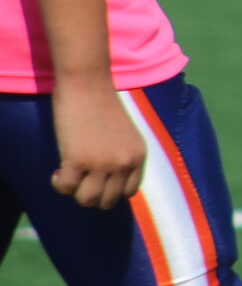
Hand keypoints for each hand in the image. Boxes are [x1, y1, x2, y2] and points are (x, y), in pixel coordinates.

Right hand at [51, 79, 145, 209]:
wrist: (88, 85)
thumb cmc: (103, 106)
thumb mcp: (124, 135)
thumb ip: (122, 157)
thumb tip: (107, 185)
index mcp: (139, 155)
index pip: (130, 192)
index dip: (111, 190)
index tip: (98, 180)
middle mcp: (124, 163)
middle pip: (108, 201)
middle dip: (91, 194)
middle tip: (81, 178)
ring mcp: (102, 163)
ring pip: (87, 201)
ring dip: (75, 191)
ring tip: (70, 174)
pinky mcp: (78, 161)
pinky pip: (65, 189)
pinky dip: (58, 183)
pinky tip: (58, 170)